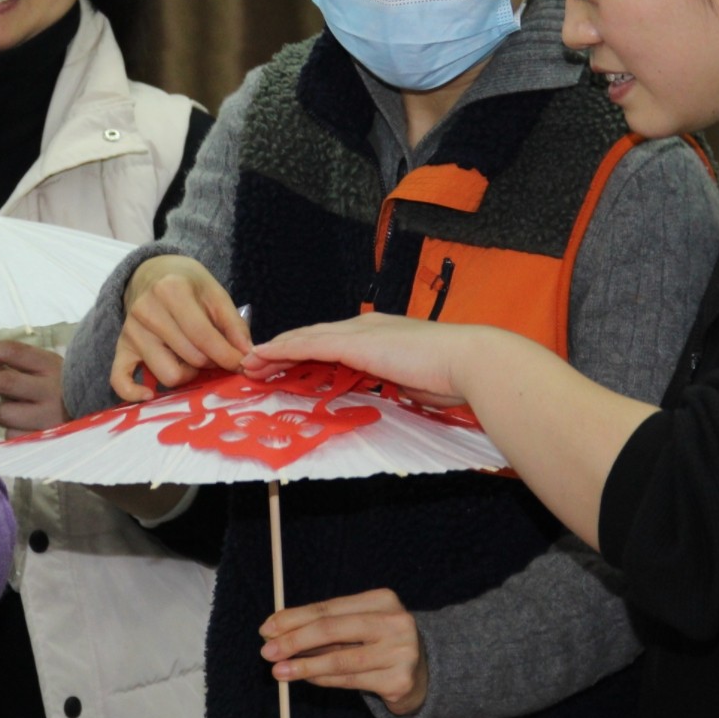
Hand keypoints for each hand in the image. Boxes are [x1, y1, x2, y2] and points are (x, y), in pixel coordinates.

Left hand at [0, 340, 65, 434]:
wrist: (101, 425)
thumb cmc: (66, 392)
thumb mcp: (47, 371)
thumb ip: (17, 365)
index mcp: (51, 366)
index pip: (12, 351)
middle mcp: (51, 390)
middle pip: (4, 381)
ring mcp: (48, 417)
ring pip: (4, 413)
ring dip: (1, 412)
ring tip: (20, 413)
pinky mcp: (44, 442)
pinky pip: (12, 437)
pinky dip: (12, 433)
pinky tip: (29, 430)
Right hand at [111, 254, 250, 400]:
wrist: (151, 273)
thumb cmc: (187, 284)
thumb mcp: (215, 293)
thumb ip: (234, 324)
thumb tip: (247, 356)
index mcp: (171, 291)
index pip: (204, 337)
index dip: (228, 356)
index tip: (243, 363)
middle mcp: (146, 310)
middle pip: (190, 358)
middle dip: (211, 362)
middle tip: (216, 353)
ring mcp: (130, 331)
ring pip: (167, 375)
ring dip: (187, 373)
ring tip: (192, 358)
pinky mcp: (121, 347)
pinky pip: (120, 379)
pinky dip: (133, 392)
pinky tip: (149, 394)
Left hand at [245, 312, 514, 408]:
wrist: (467, 361)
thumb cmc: (451, 375)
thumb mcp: (415, 380)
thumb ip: (398, 381)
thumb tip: (394, 389)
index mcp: (380, 335)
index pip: (334, 342)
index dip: (307, 352)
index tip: (287, 364)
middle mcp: (365, 328)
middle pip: (313, 337)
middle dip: (283, 350)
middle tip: (256, 363)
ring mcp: (359, 333)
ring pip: (305, 339)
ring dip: (275, 351)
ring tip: (250, 362)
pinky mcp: (353, 343)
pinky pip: (308, 345)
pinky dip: (283, 350)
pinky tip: (263, 356)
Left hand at [260, 588, 427, 715]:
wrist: (425, 674)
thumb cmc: (379, 643)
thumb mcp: (357, 626)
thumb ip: (323, 626)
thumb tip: (276, 631)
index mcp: (382, 599)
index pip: (328, 607)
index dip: (294, 618)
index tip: (267, 628)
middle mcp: (395, 622)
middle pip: (332, 629)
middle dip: (294, 640)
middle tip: (267, 651)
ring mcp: (400, 652)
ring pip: (340, 659)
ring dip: (303, 666)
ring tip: (278, 671)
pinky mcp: (399, 680)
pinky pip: (350, 680)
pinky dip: (323, 679)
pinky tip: (306, 678)